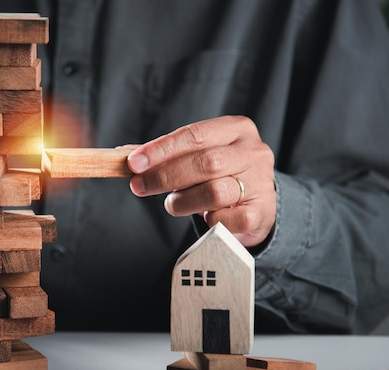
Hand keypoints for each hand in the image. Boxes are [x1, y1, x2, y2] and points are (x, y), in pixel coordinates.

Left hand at [127, 115, 275, 247]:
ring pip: (214, 192)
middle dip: (165, 176)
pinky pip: (227, 219)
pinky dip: (208, 221)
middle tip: (139, 187)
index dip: (161, 149)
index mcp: (237, 129)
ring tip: (174, 204)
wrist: (258, 205)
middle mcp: (254, 152)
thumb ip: (166, 155)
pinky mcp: (263, 212)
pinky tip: (204, 218)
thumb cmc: (221, 175)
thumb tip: (125, 155)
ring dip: (184, 201)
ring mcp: (262, 182)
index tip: (133, 163)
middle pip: (204, 162)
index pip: (195, 134)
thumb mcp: (198, 157)